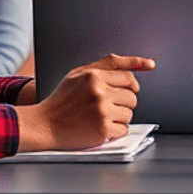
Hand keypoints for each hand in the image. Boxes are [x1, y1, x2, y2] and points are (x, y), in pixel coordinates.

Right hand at [15, 53, 153, 151]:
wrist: (44, 124)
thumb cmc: (62, 99)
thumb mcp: (80, 73)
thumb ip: (110, 64)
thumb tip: (148, 63)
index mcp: (94, 76)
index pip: (128, 77)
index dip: (130, 85)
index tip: (129, 90)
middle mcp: (99, 92)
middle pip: (132, 97)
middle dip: (124, 102)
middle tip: (108, 106)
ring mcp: (102, 112)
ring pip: (129, 114)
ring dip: (120, 117)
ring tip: (102, 116)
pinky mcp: (103, 130)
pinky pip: (124, 129)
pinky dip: (115, 131)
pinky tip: (100, 127)